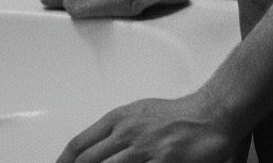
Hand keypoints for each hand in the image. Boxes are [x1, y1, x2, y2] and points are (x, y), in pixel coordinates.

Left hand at [55, 95, 239, 162]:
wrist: (209, 114)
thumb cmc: (175, 115)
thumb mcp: (139, 114)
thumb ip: (117, 130)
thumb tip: (96, 149)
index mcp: (118, 118)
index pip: (80, 144)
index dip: (64, 162)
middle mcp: (127, 132)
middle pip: (88, 161)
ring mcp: (144, 148)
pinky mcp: (162, 162)